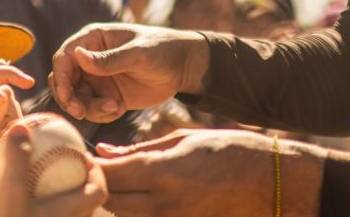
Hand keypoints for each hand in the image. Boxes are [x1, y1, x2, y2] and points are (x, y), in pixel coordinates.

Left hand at [0, 62, 29, 215]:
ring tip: (2, 144)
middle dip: (11, 105)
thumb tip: (0, 89)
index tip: (28, 82)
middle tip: (5, 133)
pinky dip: (15, 127)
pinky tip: (7, 145)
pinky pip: (10, 120)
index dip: (6, 72)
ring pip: (8, 104)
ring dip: (13, 118)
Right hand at [0, 123, 107, 216]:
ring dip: (59, 196)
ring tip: (41, 180)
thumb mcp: (9, 196)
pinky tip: (23, 200)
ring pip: (66, 214)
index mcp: (68, 215)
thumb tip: (22, 126)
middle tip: (59, 165)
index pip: (99, 191)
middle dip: (76, 182)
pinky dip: (44, 208)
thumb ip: (16, 161)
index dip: (95, 170)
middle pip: (85, 203)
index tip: (78, 156)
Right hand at [48, 23, 209, 122]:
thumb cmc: (162, 50)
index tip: (67, 97)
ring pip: (76, 98)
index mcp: (93, 39)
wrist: (184, 68)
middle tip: (81, 112)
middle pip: (64, 80)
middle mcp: (90, 59)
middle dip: (68, 98)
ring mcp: (97, 78)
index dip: (61, 77)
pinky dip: (101, 114)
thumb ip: (109, 59)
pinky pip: (92, 109)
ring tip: (114, 107)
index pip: (64, 58)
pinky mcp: (106, 95)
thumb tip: (77, 55)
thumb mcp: (138, 54)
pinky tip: (120, 109)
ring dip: (89, 108)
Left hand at [94, 129, 325, 216]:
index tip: (77, 158)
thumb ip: (138, 150)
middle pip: (109, 202)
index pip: (108, 175)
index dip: (87, 168)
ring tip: (110, 185)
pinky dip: (135, 213)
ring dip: (113, 202)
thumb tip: (102, 151)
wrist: (272, 182)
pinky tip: (135, 200)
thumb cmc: (229, 150)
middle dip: (95, 187)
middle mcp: (164, 203)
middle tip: (87, 172)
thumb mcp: (182, 140)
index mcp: (162, 172)